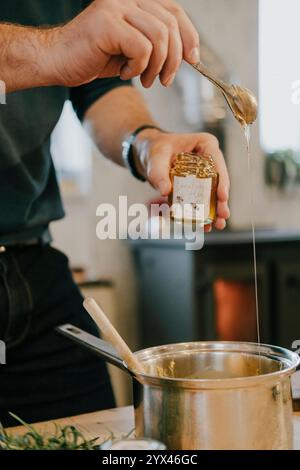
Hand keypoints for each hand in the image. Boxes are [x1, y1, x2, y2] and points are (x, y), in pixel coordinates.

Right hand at [49, 0, 199, 87]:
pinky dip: (138, 67)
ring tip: (143, 79)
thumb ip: (156, 46)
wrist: (57, 61)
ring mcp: (116, 8)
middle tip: (164, 80)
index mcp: (135, 2)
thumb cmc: (93, 57)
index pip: (174, 11)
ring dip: (156, 66)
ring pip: (159, 37)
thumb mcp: (131, 51)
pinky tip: (124, 72)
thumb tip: (187, 55)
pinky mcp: (107, 23)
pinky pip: (142, 48)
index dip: (189, 36)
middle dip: (174, 60)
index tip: (193, 60)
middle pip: (170, 25)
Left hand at [134, 130, 229, 230]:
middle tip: (223, 214)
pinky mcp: (199, 186)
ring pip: (214, 192)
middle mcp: (209, 159)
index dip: (222, 179)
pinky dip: (203, 212)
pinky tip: (205, 225)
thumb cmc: (155, 150)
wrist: (150, 155)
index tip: (222, 196)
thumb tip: (165, 191)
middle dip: (221, 200)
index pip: (216, 160)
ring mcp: (206, 174)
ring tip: (218, 224)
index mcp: (204, 144)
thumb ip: (159, 173)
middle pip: (220, 180)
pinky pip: (204, 199)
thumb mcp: (155, 158)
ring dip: (216, 210)